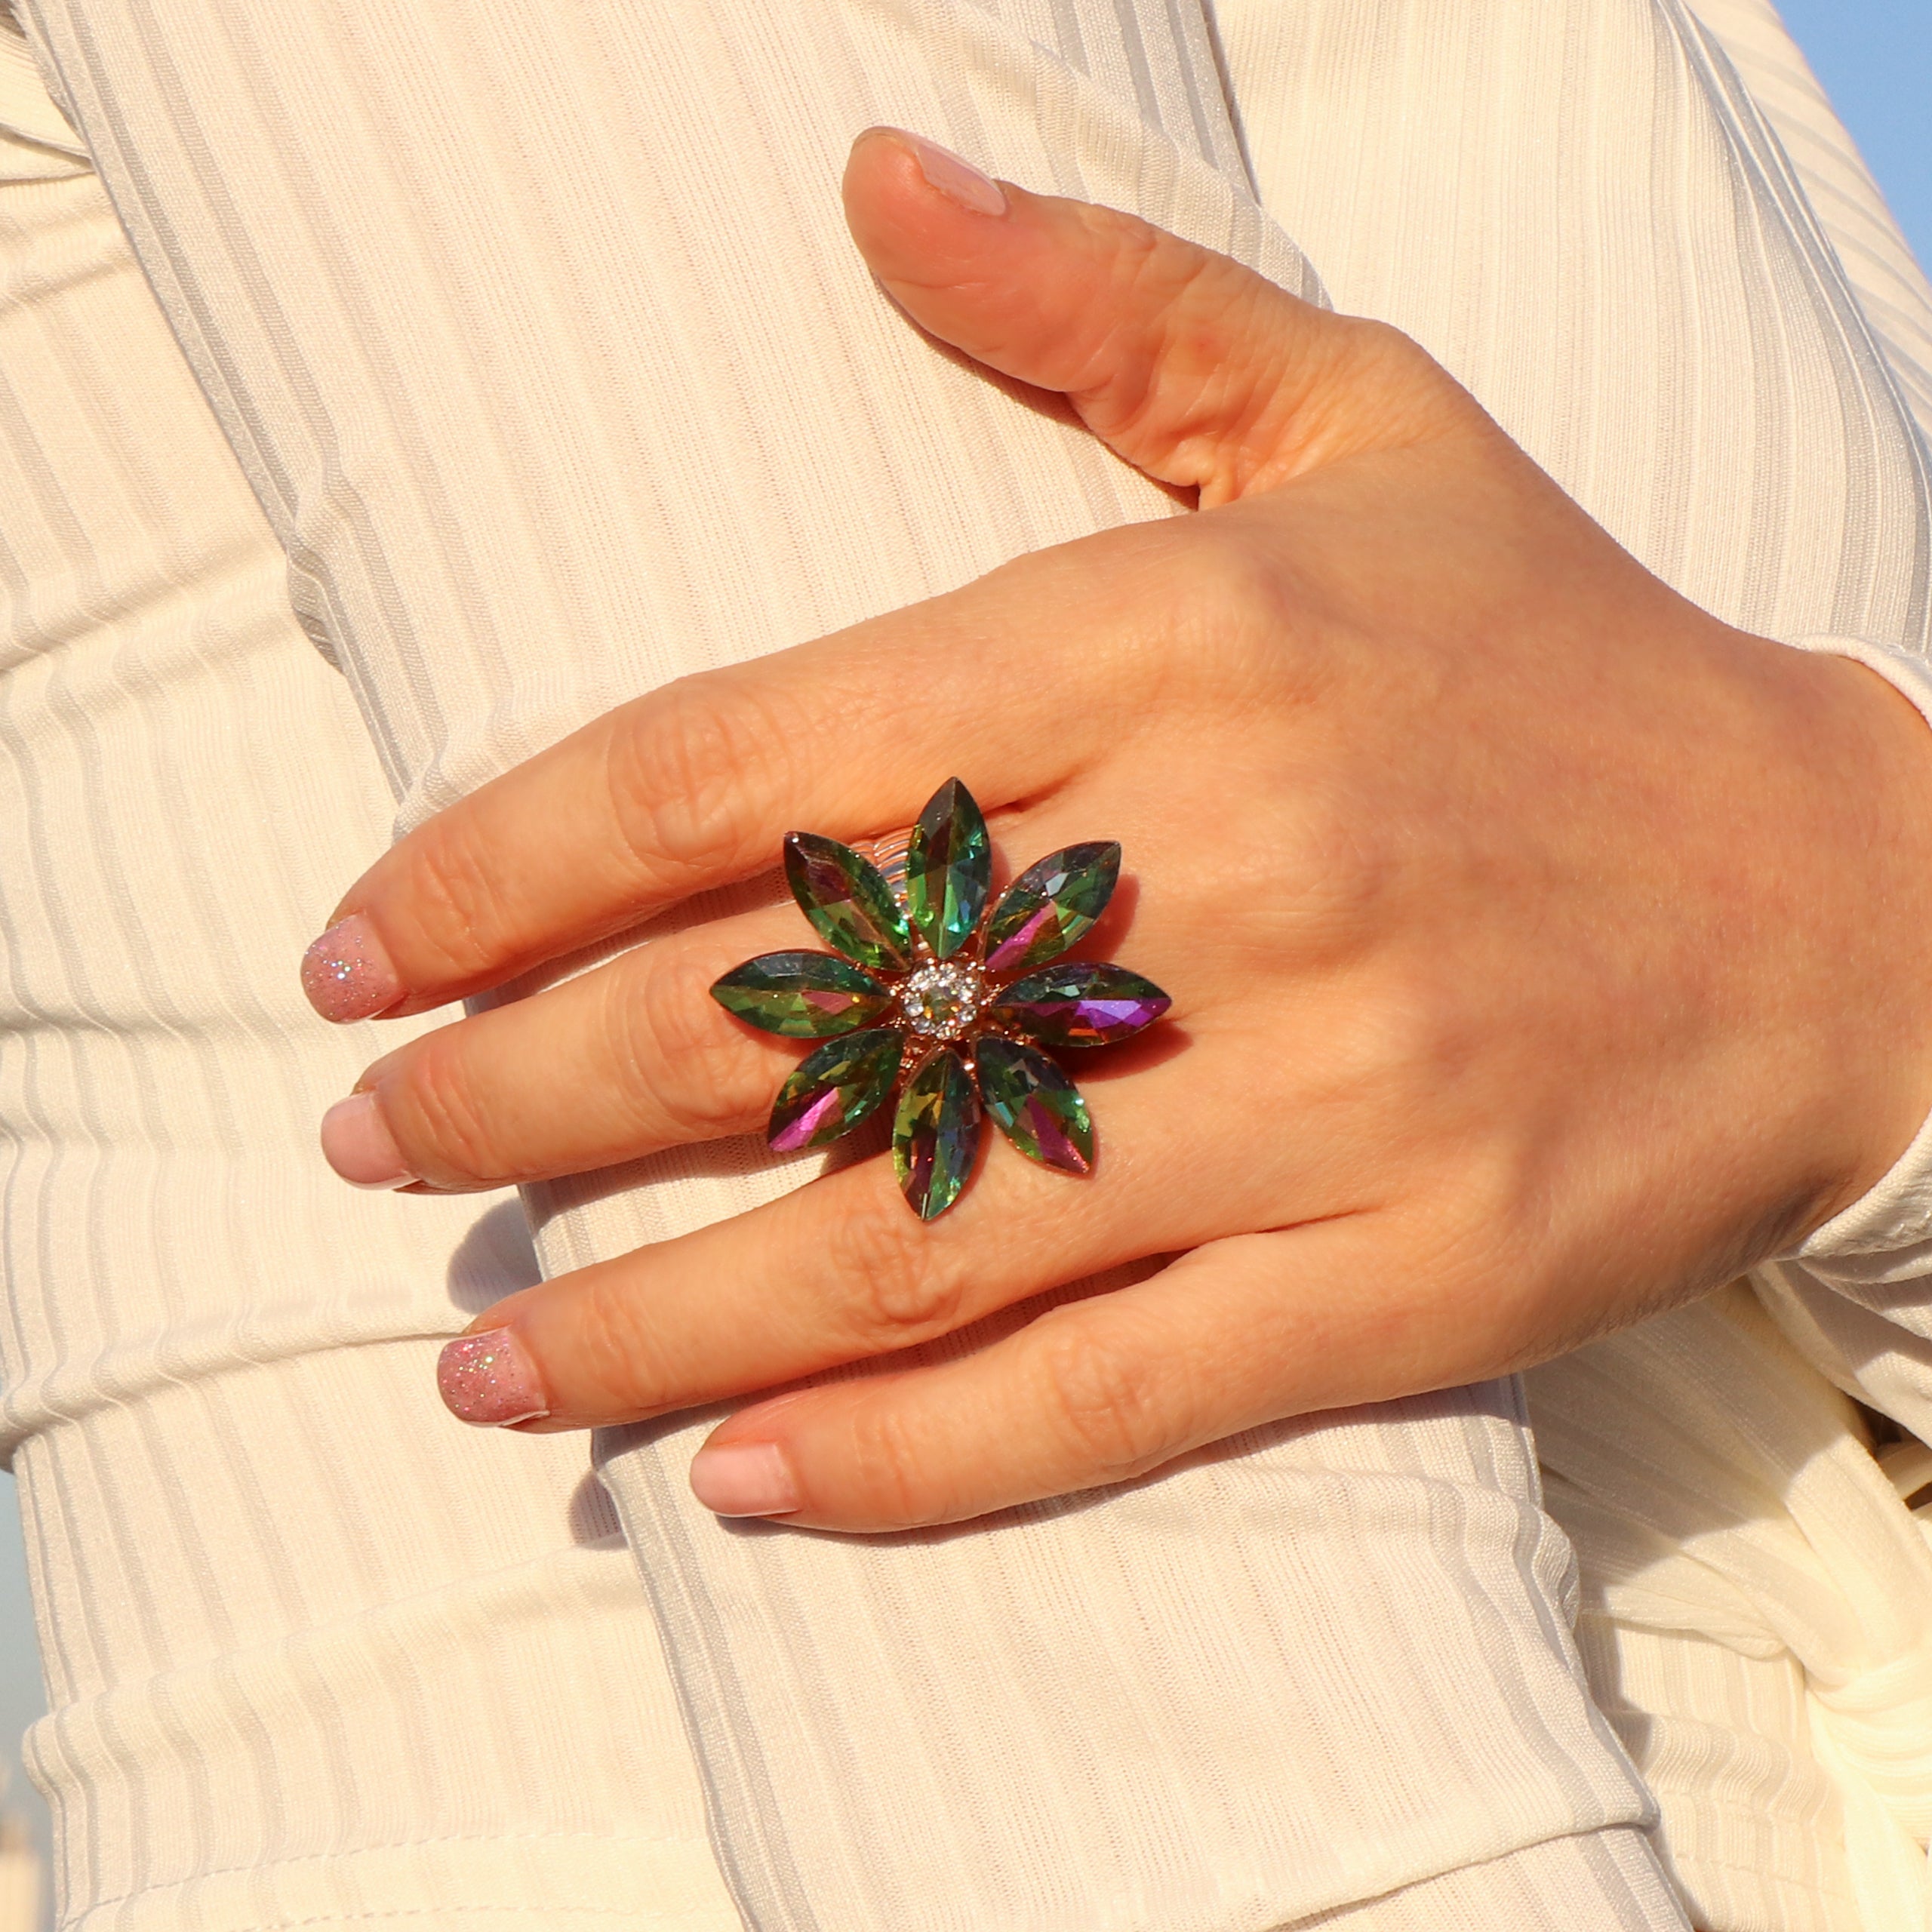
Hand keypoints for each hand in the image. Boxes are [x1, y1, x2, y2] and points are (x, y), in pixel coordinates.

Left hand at [302, 129, 1931, 1528]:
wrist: (1848, 900)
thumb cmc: (1557, 661)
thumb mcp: (1356, 424)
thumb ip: (1104, 302)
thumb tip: (873, 186)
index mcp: (1180, 644)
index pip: (748, 763)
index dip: (507, 867)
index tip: (365, 947)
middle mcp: (1232, 873)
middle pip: (784, 1017)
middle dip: (525, 1096)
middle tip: (379, 1146)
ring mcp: (1326, 1097)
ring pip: (909, 1244)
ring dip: (653, 1314)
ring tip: (486, 1356)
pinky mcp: (1409, 1275)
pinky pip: (1106, 1395)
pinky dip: (906, 1458)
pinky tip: (738, 1477)